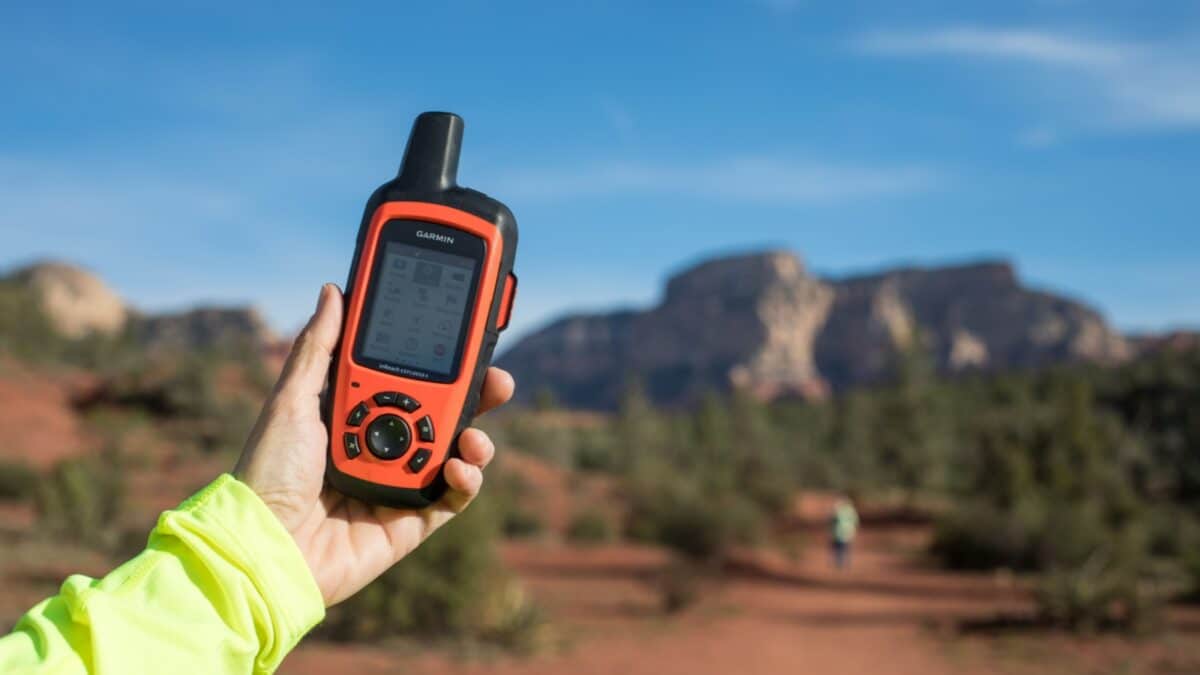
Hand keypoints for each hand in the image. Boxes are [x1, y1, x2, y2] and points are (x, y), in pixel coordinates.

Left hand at [234, 284, 514, 605]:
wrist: (264, 550)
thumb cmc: (266, 475)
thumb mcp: (291, 401)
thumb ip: (318, 347)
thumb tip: (334, 291)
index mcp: (353, 415)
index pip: (407, 379)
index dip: (438, 361)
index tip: (463, 337)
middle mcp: (380, 447)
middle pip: (442, 414)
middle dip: (476, 395)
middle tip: (497, 379)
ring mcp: (399, 485)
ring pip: (455, 453)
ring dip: (476, 438)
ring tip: (474, 435)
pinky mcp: (412, 523)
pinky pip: (452, 499)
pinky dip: (467, 481)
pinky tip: (460, 468)